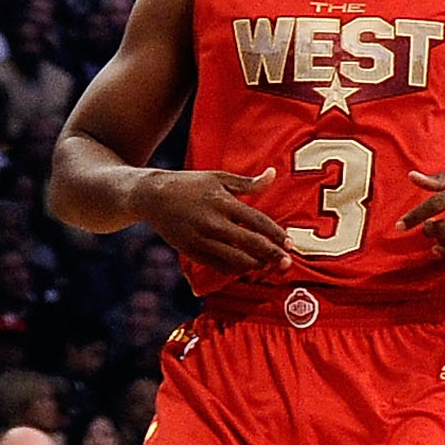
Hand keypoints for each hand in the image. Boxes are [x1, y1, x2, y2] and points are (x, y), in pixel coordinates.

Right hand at [136, 166, 290, 275]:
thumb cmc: (189, 184)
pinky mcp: (193, 252)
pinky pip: (219, 266)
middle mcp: (214, 222)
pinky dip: (236, 269)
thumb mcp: (218, 178)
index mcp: (222, 202)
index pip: (257, 221)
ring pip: (236, 260)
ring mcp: (202, 239)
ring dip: (256, 265)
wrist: (153, 196)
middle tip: (287, 263)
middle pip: (251, 244)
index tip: (290, 244)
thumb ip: (247, 183)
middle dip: (272, 255)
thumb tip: (272, 174)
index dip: (276, 234)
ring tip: (267, 265)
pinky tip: (246, 266)